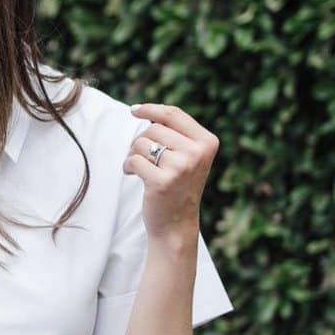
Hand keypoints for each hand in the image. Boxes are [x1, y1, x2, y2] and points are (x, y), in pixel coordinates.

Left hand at [125, 102, 219, 239]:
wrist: (176, 225)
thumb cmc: (178, 187)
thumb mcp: (187, 157)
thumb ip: (175, 134)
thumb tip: (141, 109)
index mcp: (207, 142)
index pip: (173, 115)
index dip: (151, 109)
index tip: (134, 110)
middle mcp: (197, 153)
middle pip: (153, 129)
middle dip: (141, 141)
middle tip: (144, 159)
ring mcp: (181, 167)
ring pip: (141, 143)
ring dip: (133, 154)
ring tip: (141, 169)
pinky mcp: (162, 181)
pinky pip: (133, 160)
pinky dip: (127, 167)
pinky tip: (134, 176)